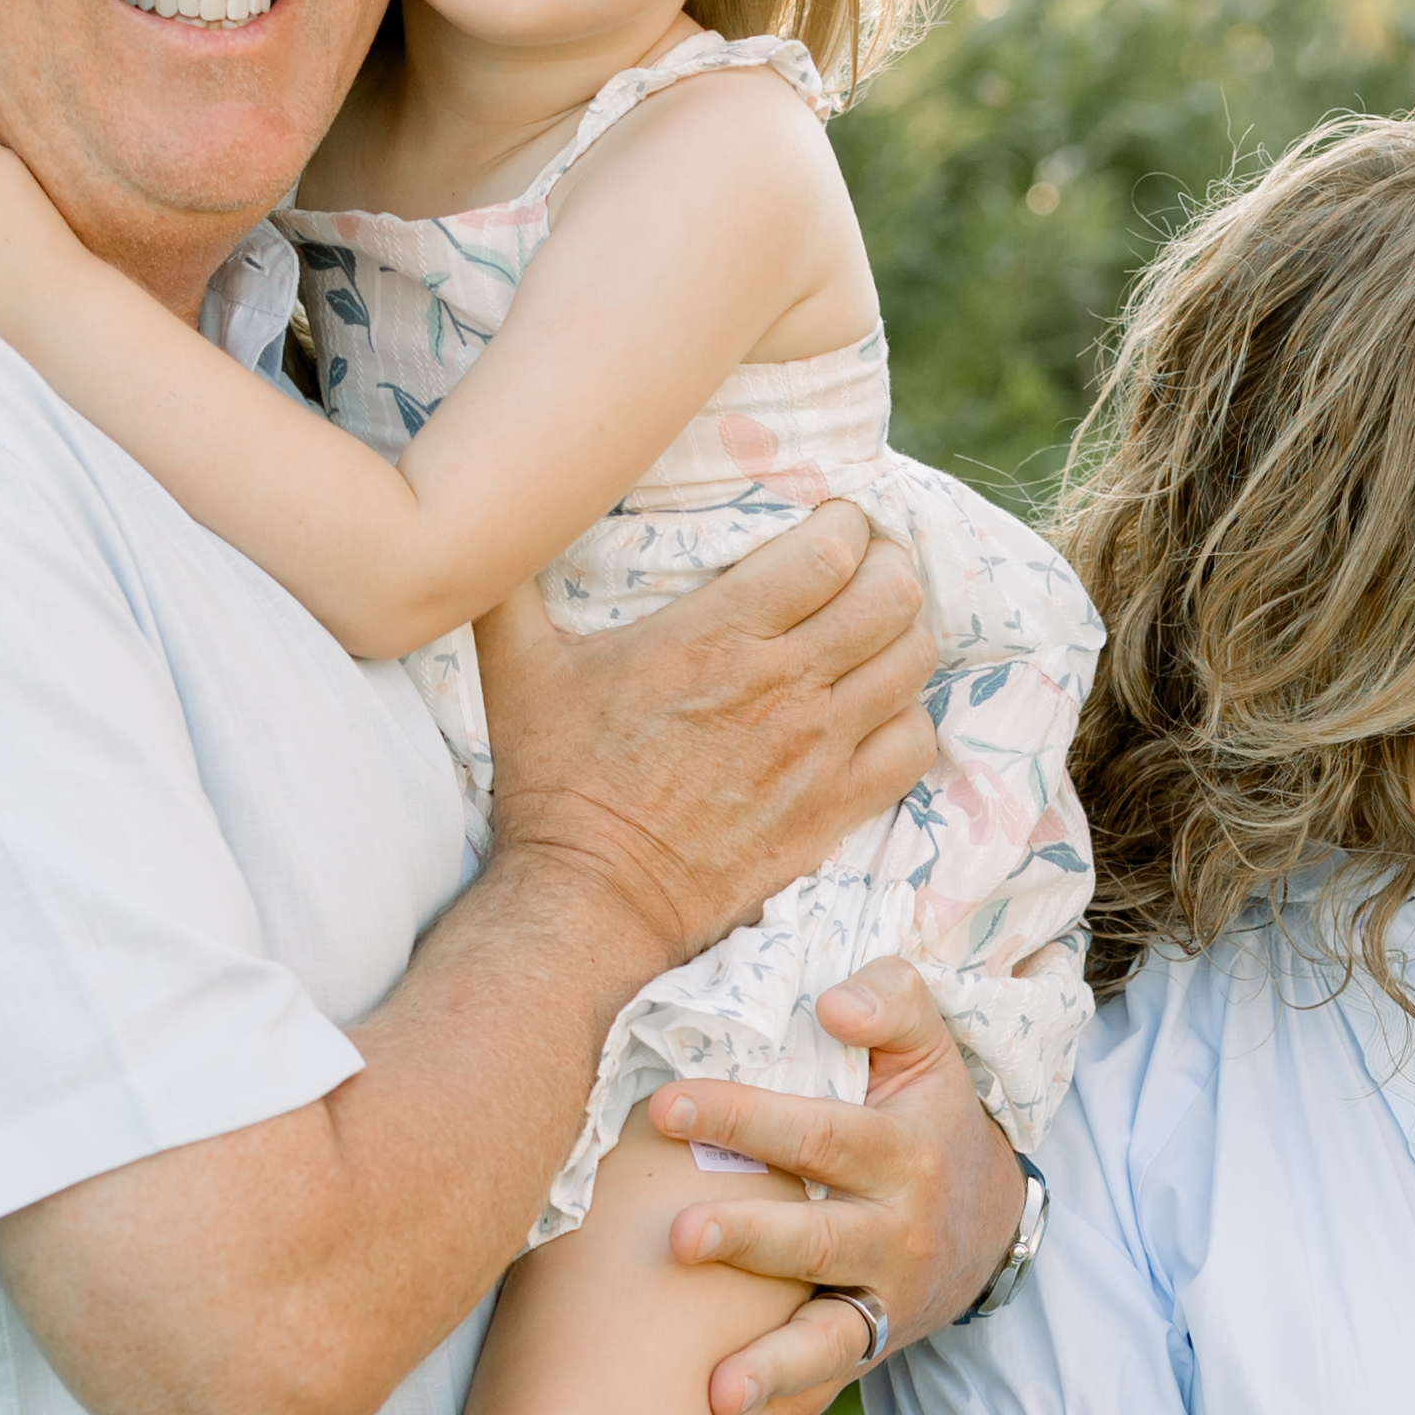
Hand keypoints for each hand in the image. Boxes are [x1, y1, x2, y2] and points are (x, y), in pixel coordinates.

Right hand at [475, 504, 936, 985]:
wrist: (593, 896)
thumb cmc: (555, 779)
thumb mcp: (517, 665)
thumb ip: (509, 581)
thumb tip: (500, 519)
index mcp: (719, 636)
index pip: (833, 551)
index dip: (846, 525)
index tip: (831, 523)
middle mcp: (785, 686)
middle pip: (891, 596)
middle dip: (888, 567)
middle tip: (865, 568)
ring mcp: (819, 750)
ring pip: (912, 662)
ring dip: (903, 634)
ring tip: (876, 629)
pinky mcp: (834, 807)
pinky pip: (913, 743)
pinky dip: (907, 716)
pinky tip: (877, 709)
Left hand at [648, 960, 1024, 1414]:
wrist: (988, 1220)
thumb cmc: (927, 1117)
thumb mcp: (930, 1050)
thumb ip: (894, 1000)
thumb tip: (834, 1002)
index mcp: (901, 1151)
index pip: (821, 1133)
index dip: (748, 1118)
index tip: (668, 1104)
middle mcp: (896, 1231)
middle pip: (819, 1238)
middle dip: (749, 1241)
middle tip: (677, 1237)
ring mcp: (884, 1299)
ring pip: (831, 1336)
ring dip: (773, 1362)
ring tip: (716, 1387)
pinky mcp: (869, 1346)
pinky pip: (824, 1385)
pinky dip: (780, 1411)